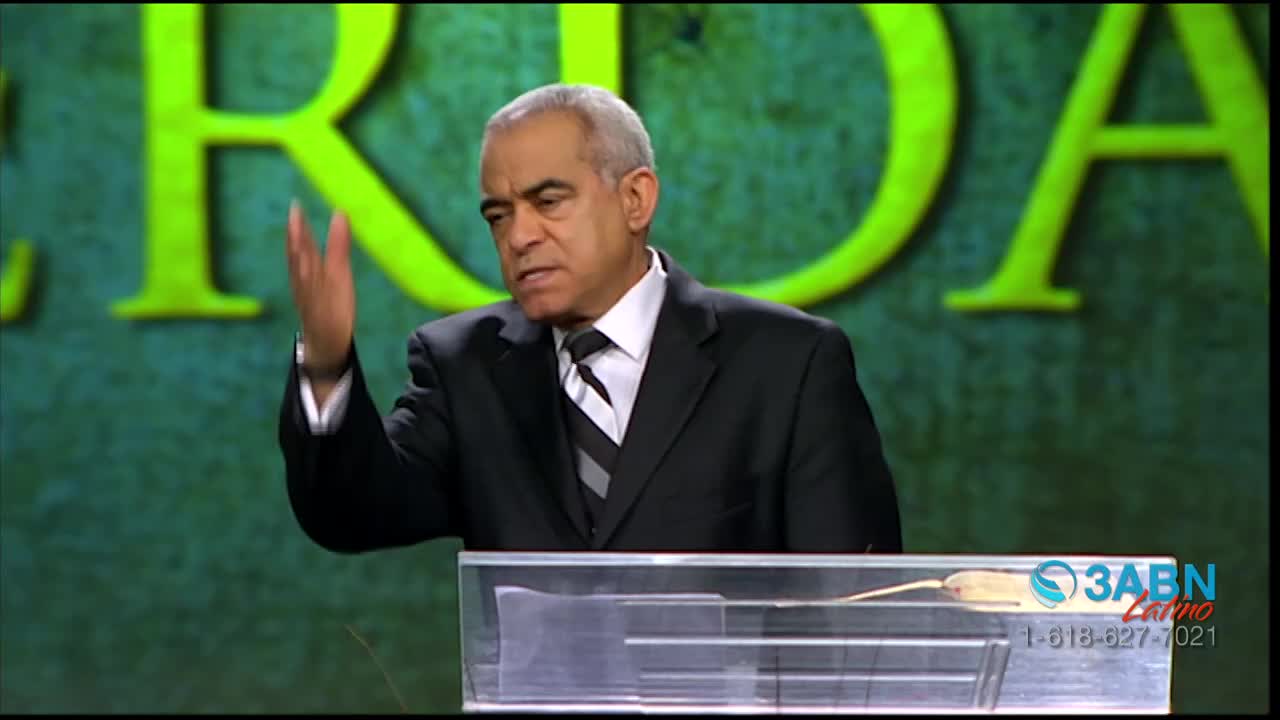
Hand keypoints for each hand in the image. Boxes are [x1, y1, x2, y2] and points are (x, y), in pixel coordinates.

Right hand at [285, 200, 354, 373]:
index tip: (296, 206)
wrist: (326, 339)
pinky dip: (309, 287)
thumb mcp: (337, 270)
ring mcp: (309, 298)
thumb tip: (340, 213)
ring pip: (301, 275)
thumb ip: (337, 244)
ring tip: (297, 237)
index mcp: (308, 271)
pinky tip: (310, 274)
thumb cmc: (331, 301)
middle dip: (295, 237)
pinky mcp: (316, 314)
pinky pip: (311, 299)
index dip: (298, 227)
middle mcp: (304, 282)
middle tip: (293, 215)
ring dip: (298, 257)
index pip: (302, 246)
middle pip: (298, 257)